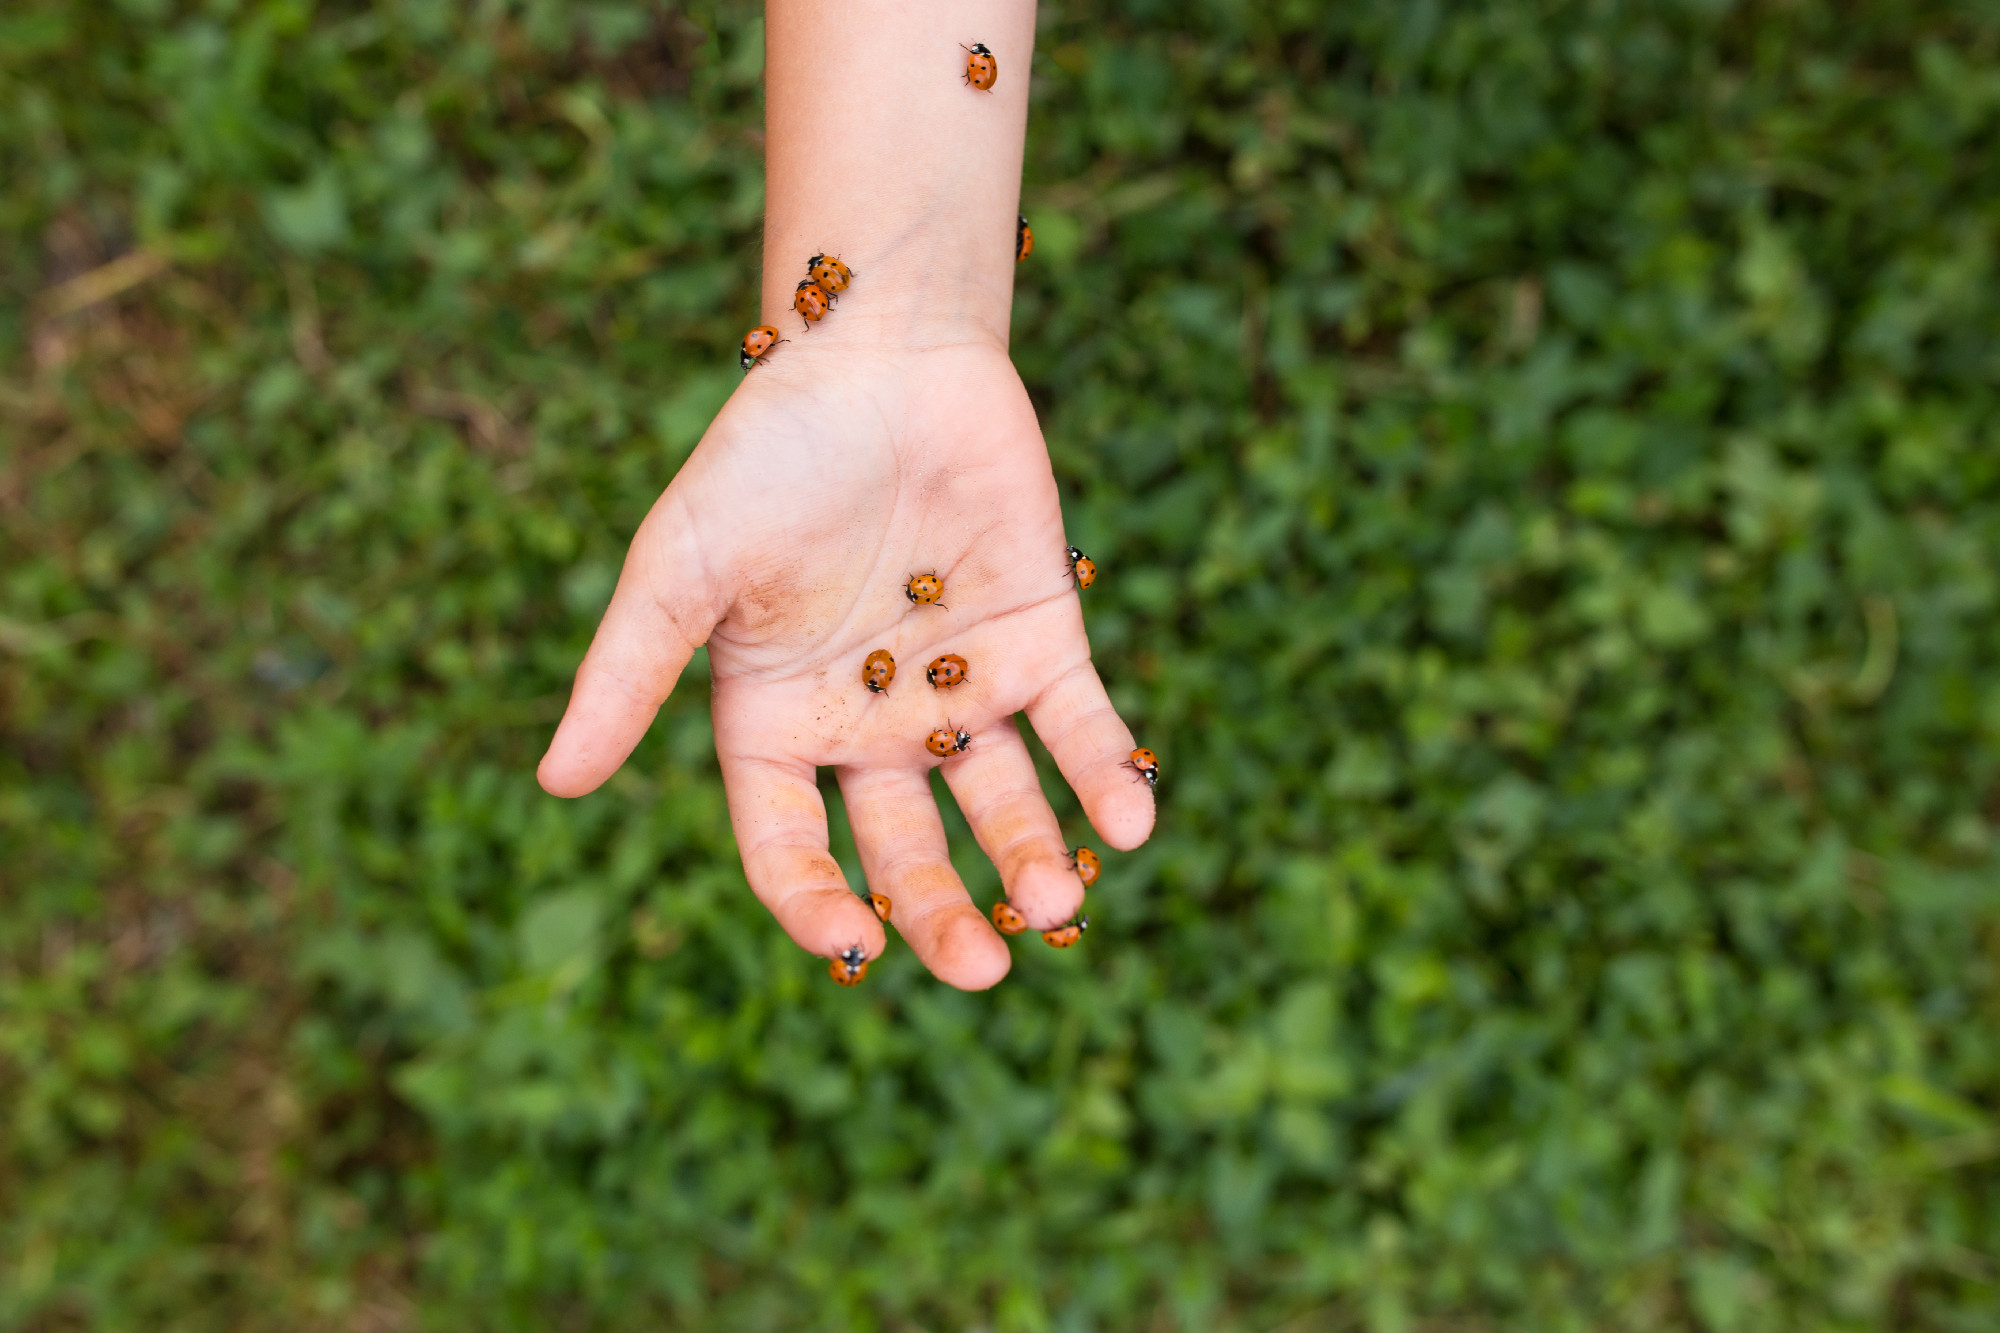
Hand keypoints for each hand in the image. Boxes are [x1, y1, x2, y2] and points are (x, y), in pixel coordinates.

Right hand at [536, 336, 1153, 988]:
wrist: (882, 352)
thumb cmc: (766, 453)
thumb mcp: (681, 563)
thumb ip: (627, 671)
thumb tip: (554, 782)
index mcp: (778, 722)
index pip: (790, 847)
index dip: (818, 903)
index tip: (855, 943)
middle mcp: (870, 726)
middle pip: (906, 850)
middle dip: (941, 911)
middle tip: (984, 965)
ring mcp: (961, 690)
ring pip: (1001, 803)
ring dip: (1033, 858)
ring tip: (1058, 904)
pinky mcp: (1043, 641)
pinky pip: (1084, 728)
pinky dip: (1109, 775)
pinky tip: (1132, 824)